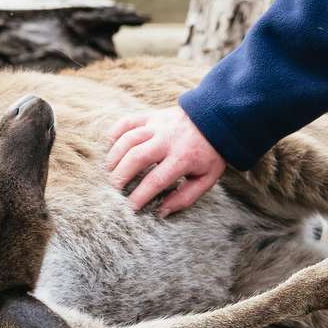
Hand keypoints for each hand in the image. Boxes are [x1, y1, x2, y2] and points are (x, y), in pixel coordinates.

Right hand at [106, 107, 226, 215]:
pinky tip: (111, 149)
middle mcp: (168, 140)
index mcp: (183, 158)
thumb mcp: (206, 179)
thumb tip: (161, 211)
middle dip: (121, 176)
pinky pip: (126, 122)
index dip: (140, 196)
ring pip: (128, 139)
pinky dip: (114, 134)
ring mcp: (157, 125)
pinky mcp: (151, 116)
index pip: (156, 180)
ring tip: (111, 173)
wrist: (216, 120)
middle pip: (136, 157)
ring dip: (114, 157)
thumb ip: (185, 198)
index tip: (130, 208)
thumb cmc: (209, 154)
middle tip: (115, 190)